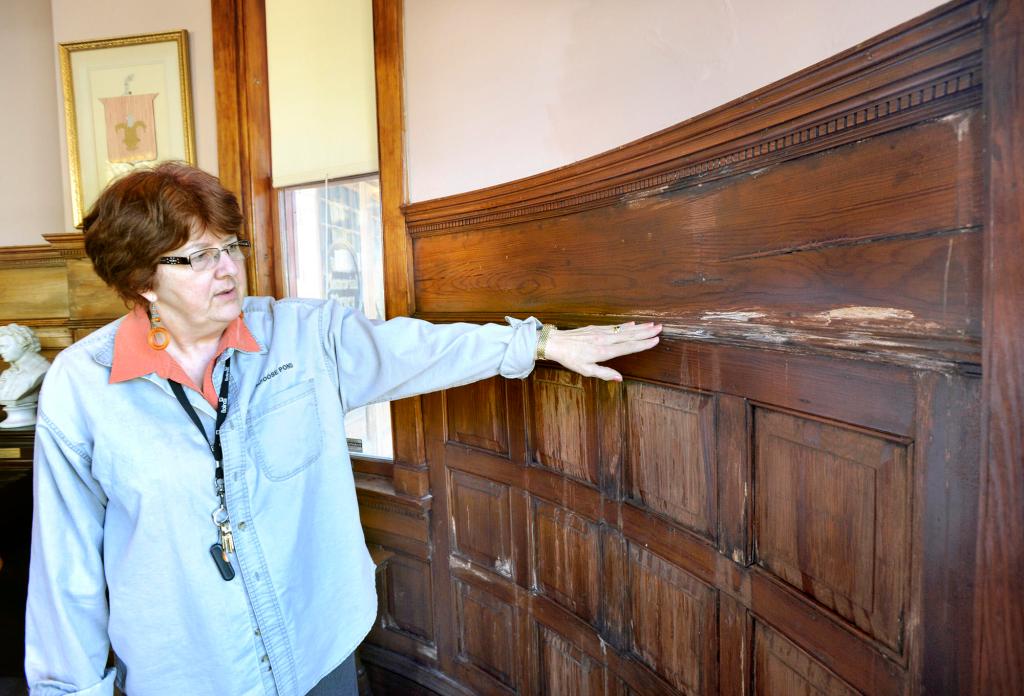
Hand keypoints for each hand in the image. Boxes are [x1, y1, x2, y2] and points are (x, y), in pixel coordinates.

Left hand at [543, 322, 661, 380]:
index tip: (656, 340)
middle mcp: (604, 340)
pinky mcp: (596, 328)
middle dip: (645, 332)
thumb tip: (620, 378)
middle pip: (629, 336)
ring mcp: (600, 332)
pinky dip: (624, 325)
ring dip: (638, 327)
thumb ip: (604, 373)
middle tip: (660, 328)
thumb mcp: (586, 370)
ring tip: (651, 325)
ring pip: (623, 330)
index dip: (643, 344)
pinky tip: (632, 324)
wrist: (555, 343)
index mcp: (603, 351)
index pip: (628, 347)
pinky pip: (614, 327)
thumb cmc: (570, 359)